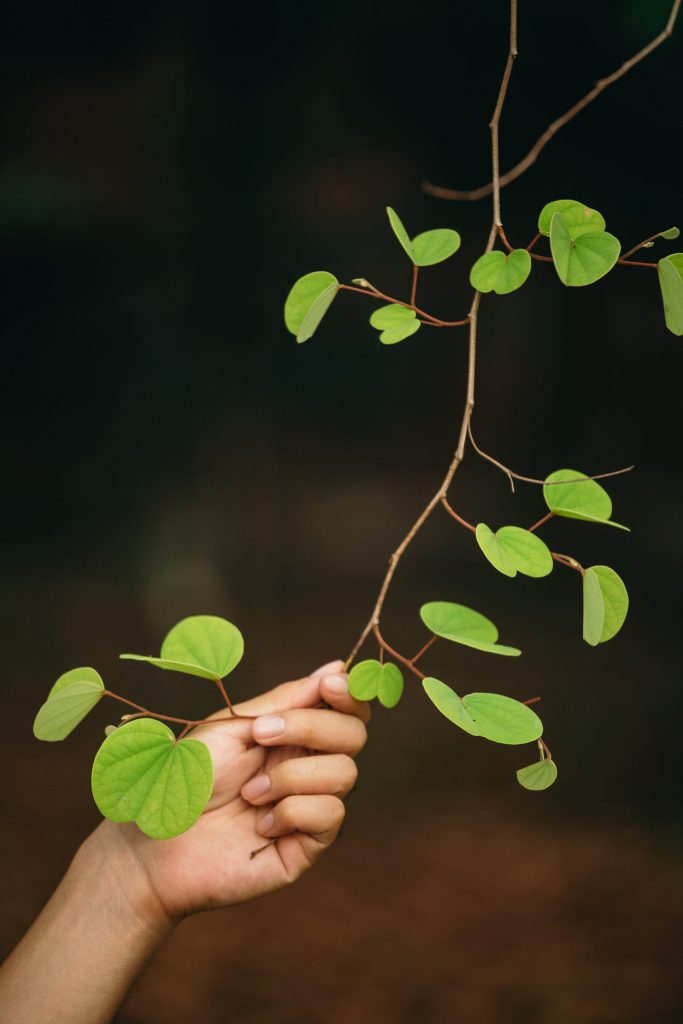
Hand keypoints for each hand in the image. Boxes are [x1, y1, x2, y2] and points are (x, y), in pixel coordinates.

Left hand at [97, 660, 369, 922]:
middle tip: (260, 736)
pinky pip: (331, 815)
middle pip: (354, 736)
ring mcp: (309, 806)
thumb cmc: (185, 779)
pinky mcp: (307, 845)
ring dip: (291, 776)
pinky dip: (292, 811)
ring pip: (345, 774)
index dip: (349, 694)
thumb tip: (337, 667)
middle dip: (312, 728)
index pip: (347, 709)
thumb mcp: (235, 726)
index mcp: (292, 733)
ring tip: (249, 793)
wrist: (156, 843)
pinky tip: (259, 825)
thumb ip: (288, 700)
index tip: (328, 686)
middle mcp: (307, 766)